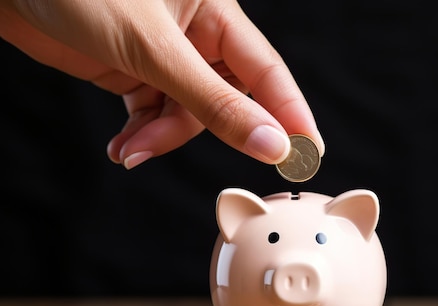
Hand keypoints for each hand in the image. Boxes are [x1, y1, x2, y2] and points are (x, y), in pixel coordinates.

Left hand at [0, 0, 323, 168]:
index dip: (290, 115)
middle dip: (199, 131)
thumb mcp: (153, 49)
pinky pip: (156, 116)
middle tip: (169, 147)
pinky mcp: (137, 73)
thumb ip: (214, 101)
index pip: (268, 72)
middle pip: (225, 100)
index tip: (309, 155)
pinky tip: (124, 146)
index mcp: (216, 11)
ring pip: (188, 115)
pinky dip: (143, 136)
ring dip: (161, 138)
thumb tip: (270, 142)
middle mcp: (197, 34)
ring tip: (130, 148)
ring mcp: (167, 57)